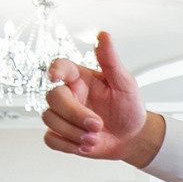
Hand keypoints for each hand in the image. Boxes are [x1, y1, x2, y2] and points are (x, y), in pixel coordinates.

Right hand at [42, 32, 162, 162]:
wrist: (132, 137)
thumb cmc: (129, 107)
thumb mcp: (125, 82)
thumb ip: (111, 60)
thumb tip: (103, 35)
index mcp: (80, 78)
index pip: (60, 67)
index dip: (54, 70)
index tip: (55, 77)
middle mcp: (69, 94)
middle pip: (53, 98)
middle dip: (74, 115)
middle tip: (98, 125)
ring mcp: (63, 115)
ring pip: (50, 119)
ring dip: (73, 132)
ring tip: (95, 138)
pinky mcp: (62, 134)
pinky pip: (51, 139)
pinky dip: (67, 145)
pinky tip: (84, 146)